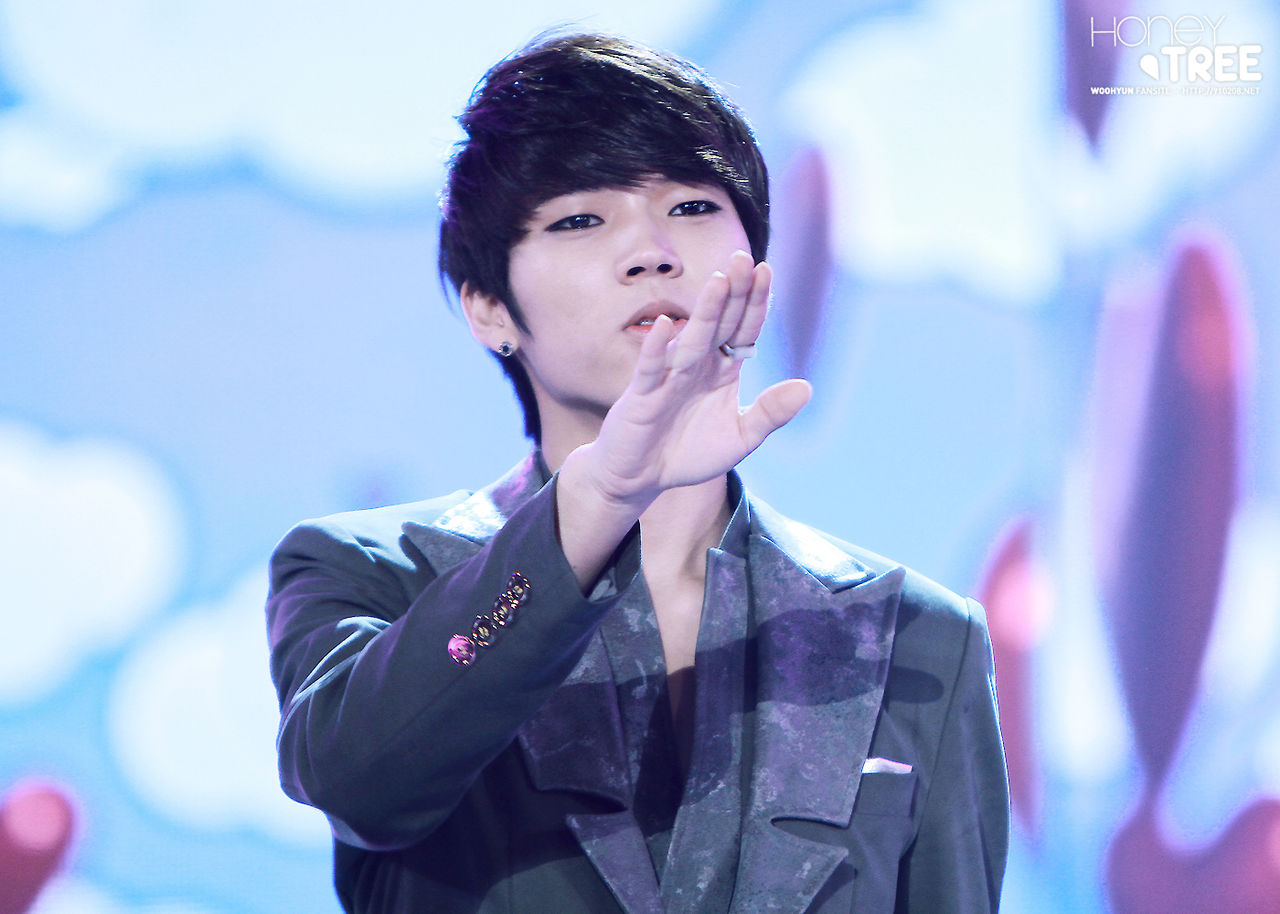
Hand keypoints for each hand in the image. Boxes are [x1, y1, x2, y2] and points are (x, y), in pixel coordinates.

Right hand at [570, 249, 810, 511]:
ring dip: (705, 311)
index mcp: (722, 370)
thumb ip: (770, 414)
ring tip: (719, 280)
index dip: (755, 303)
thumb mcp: (739, 438)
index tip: (767, 272)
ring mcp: (669, 377)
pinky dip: (658, 348)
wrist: (641, 478)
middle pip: (720, 323)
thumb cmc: (687, 453)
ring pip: (692, 339)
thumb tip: (807, 388)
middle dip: (733, 292)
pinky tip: (667, 325)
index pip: (743, 329)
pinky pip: (652, 369)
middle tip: (745, 257)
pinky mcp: (642, 396)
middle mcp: (697, 365)